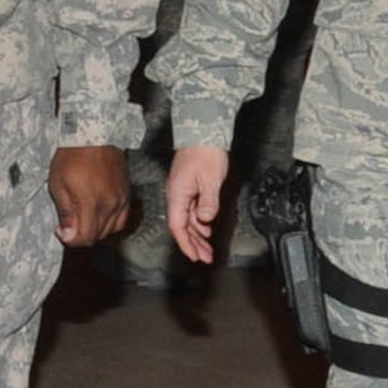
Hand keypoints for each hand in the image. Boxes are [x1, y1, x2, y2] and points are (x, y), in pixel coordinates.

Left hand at [48, 145, 129, 245]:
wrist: (94, 135)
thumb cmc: (73, 155)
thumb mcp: (58, 184)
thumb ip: (66, 212)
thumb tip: (68, 234)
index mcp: (91, 202)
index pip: (85, 237)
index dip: (71, 239)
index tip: (62, 231)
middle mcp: (110, 203)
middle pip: (98, 236)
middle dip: (82, 235)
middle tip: (70, 223)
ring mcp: (121, 199)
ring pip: (111, 230)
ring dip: (96, 230)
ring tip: (83, 218)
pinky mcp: (127, 194)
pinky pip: (121, 219)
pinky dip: (110, 223)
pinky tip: (99, 214)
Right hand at [166, 145, 229, 263]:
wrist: (203, 130)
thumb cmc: (205, 153)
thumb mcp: (211, 180)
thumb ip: (208, 202)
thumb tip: (205, 220)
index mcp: (177, 195)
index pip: (178, 226)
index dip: (186, 243)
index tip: (195, 256)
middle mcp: (176, 195)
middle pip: (182, 226)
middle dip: (193, 243)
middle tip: (205, 257)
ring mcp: (182, 190)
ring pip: (187, 219)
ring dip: (197, 234)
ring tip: (207, 247)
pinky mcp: (188, 186)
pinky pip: (191, 209)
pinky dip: (199, 221)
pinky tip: (206, 227)